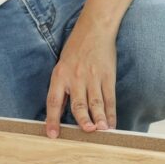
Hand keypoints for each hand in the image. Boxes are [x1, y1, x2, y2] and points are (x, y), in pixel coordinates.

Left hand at [46, 19, 117, 137]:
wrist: (94, 29)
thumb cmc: (76, 49)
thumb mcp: (62, 65)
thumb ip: (62, 87)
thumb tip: (60, 112)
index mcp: (60, 76)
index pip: (54, 101)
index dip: (52, 119)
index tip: (52, 135)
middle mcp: (75, 78)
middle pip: (78, 103)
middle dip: (82, 119)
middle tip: (86, 131)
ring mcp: (93, 77)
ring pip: (95, 102)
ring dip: (99, 117)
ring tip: (101, 130)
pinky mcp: (108, 76)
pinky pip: (109, 97)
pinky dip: (111, 112)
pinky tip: (112, 123)